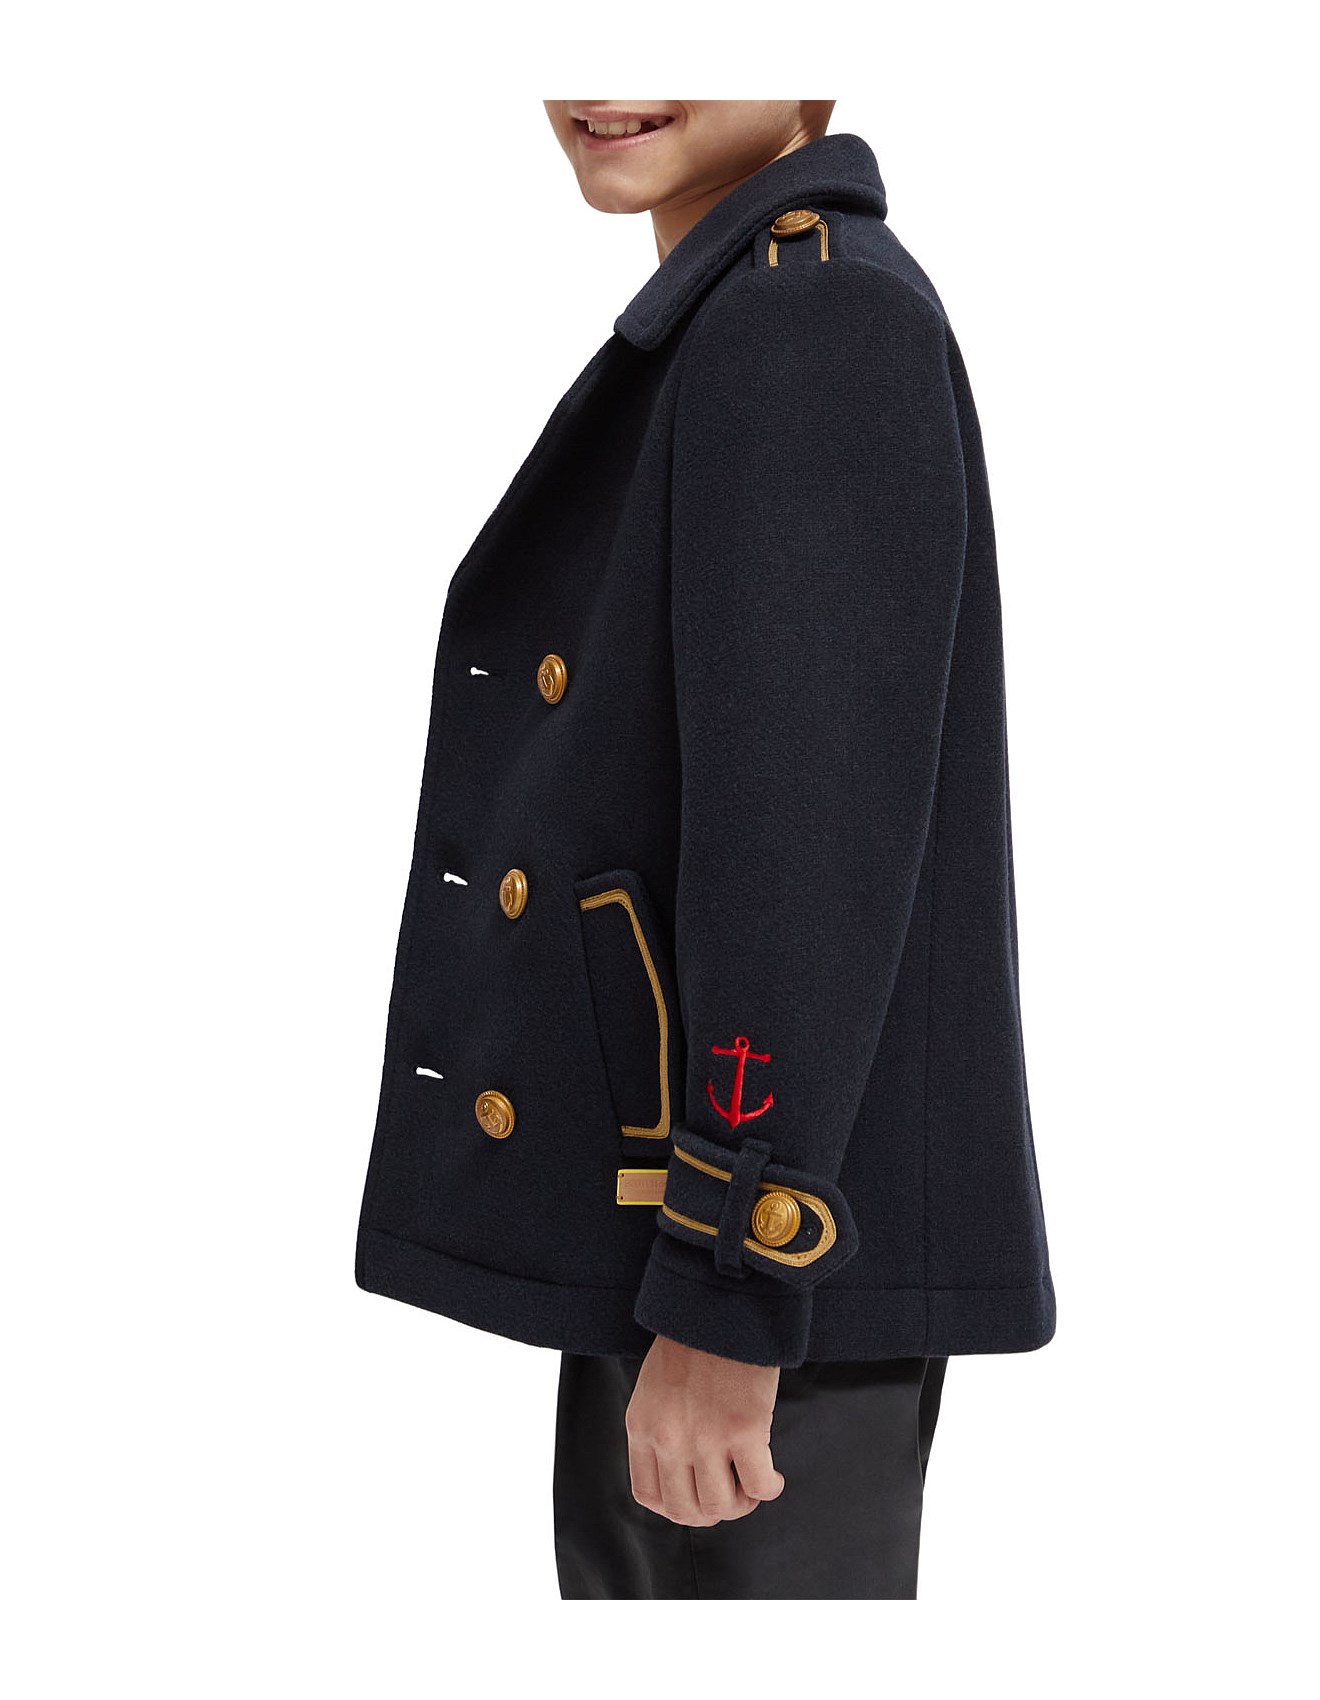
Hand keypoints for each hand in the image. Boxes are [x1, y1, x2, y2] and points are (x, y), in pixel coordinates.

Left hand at [624, 1334, 784, 1525]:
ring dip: (741, 1504)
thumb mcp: (654, 1386)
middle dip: (712, 1511)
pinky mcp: (745, 1430)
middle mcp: (669, 1438)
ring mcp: (706, 1437)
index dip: (676, 1507)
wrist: (720, 1304)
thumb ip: (660, 1426)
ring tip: (751, 1484)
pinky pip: (759, 1485)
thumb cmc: (693, 1340)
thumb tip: (681, 1469)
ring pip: (722, 1505)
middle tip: (731, 1494)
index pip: (649, 1494)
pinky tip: (772, 1477)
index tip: (696, 1500)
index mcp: (642, 1426)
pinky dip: (769, 1488)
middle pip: (687, 1509)